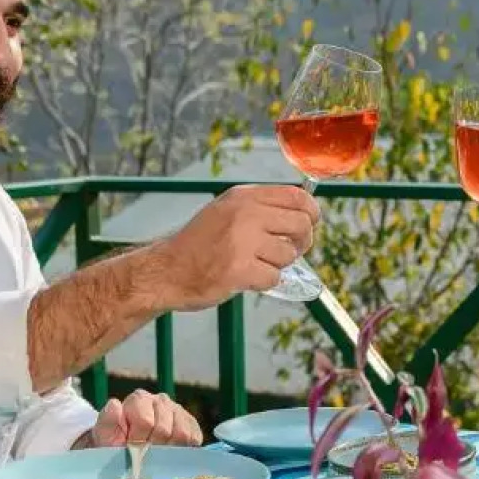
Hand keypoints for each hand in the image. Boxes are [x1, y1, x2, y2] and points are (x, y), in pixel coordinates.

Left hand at [77, 389, 202, 448]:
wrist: (126, 448)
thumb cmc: (114, 441)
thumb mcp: (104, 434)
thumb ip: (107, 420)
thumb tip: (115, 404)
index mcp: (139, 399)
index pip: (146, 421)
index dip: (138, 440)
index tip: (130, 447)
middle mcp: (160, 400)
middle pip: (165, 429)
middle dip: (153, 446)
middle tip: (144, 452)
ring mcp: (177, 410)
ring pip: (182, 434)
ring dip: (168, 448)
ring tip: (156, 451)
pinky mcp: (190, 422)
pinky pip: (194, 437)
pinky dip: (183, 448)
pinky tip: (170, 449)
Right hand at [154, 184, 318, 310]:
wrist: (166, 270)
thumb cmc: (199, 244)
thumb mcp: (227, 210)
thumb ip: (261, 207)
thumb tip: (304, 211)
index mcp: (243, 197)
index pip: (297, 196)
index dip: (312, 212)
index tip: (311, 223)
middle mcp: (244, 214)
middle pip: (301, 224)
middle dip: (303, 241)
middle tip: (291, 251)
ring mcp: (241, 242)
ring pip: (289, 254)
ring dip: (278, 264)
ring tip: (255, 264)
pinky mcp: (238, 270)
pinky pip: (274, 277)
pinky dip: (265, 282)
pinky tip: (246, 277)